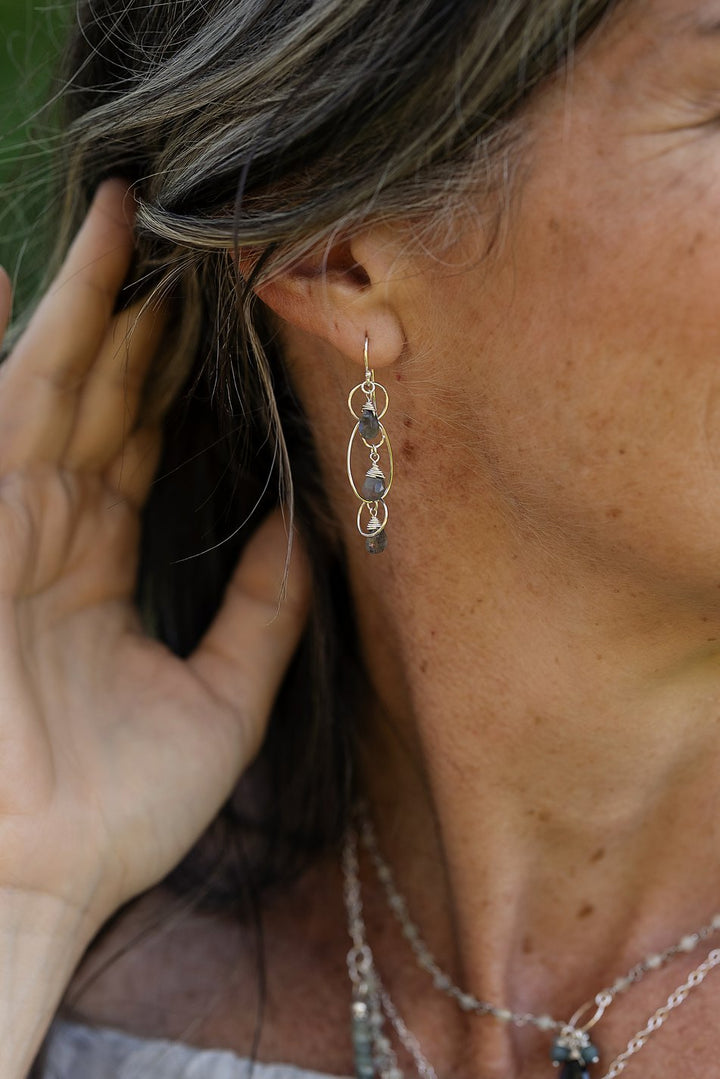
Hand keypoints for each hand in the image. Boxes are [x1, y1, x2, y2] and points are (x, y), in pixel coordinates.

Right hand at [0, 180, 309, 930]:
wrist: (40, 878)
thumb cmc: (118, 809)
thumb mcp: (224, 699)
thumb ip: (265, 610)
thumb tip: (307, 530)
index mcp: (98, 559)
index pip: (139, 438)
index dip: (172, 372)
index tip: (212, 307)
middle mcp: (48, 527)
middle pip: (98, 394)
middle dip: (131, 311)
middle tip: (177, 231)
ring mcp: (4, 521)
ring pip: (47, 383)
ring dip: (80, 300)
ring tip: (122, 216)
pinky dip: (7, 350)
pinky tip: (7, 280)